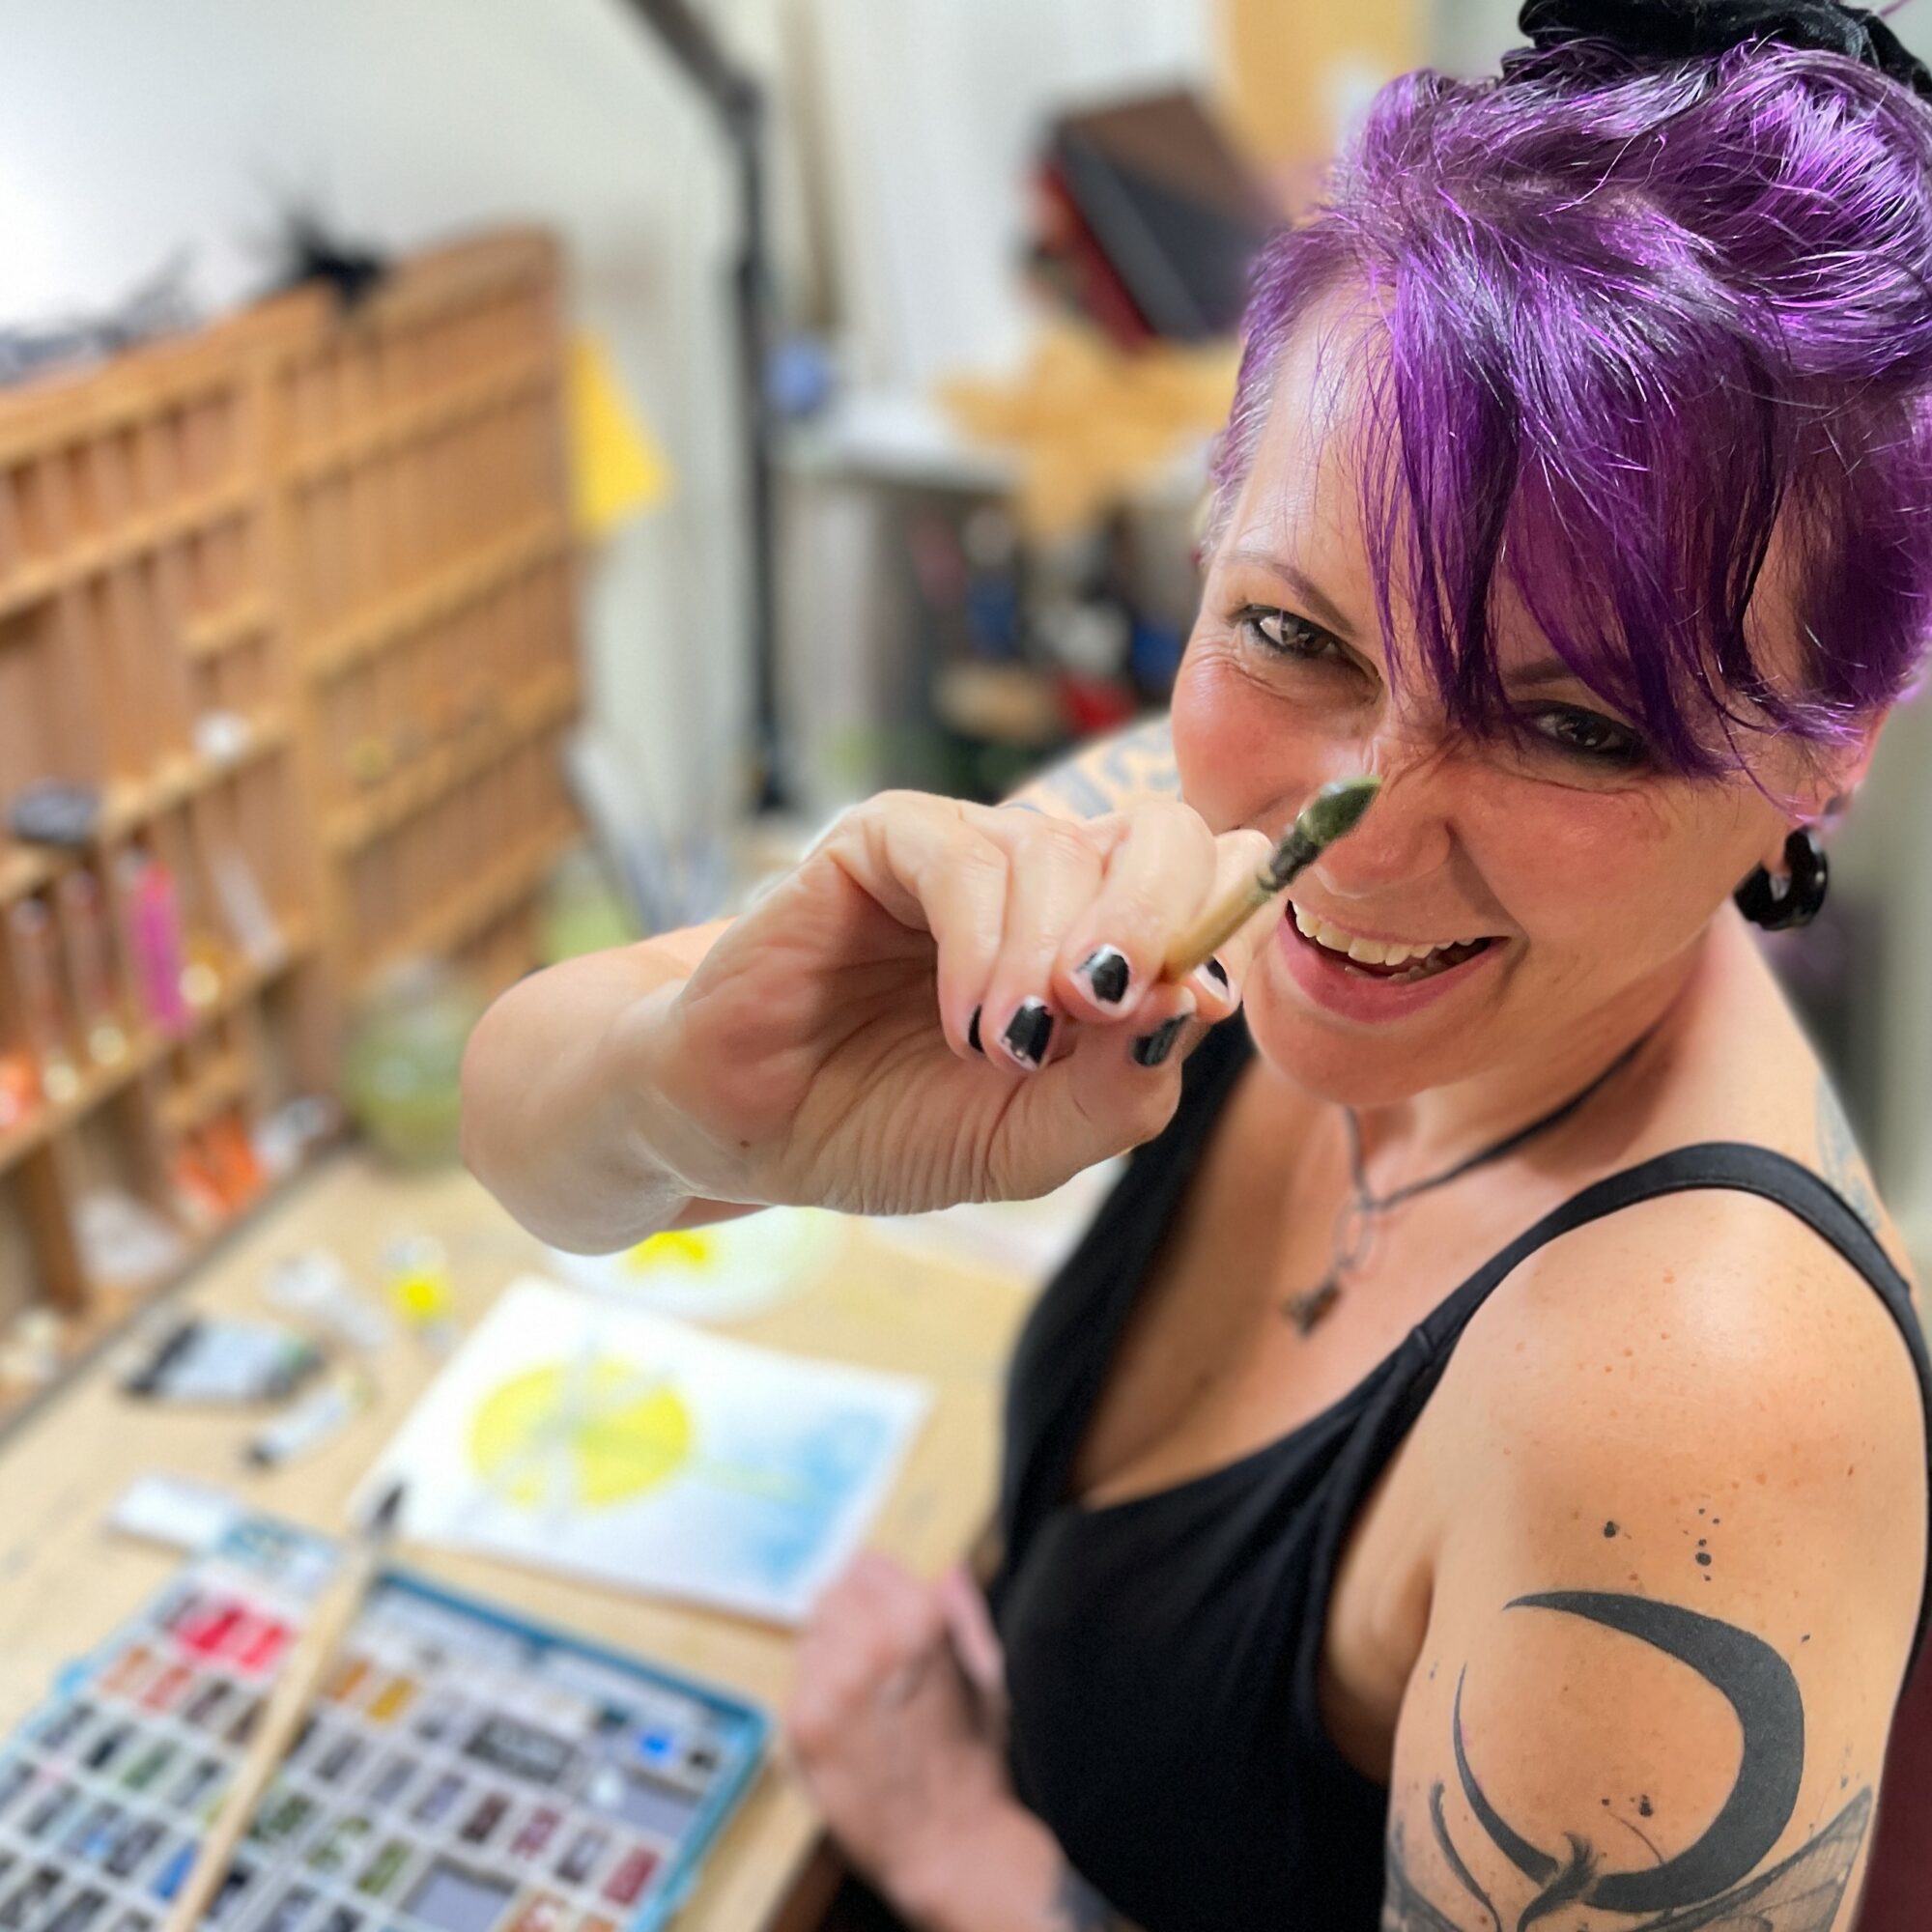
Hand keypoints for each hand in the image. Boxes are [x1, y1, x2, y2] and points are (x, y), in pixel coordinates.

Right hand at [630, 792, 1275, 1214]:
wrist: (750, 1129)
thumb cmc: (888, 1125)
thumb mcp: (1027, 1142)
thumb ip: (1120, 1090)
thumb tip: (1194, 1004)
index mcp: (1105, 942)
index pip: (1218, 881)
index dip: (1228, 924)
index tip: (1194, 1008)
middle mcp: (1052, 882)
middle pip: (1167, 834)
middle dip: (1158, 923)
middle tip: (1106, 1008)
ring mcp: (967, 854)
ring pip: (1058, 851)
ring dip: (1045, 960)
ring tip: (1002, 1051)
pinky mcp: (881, 841)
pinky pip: (962, 858)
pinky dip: (979, 943)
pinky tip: (964, 1022)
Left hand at [787, 1555, 1015, 1908]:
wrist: (949, 1844)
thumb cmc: (974, 1760)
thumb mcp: (987, 1674)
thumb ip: (963, 1613)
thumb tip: (947, 1569)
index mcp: (920, 1619)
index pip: (867, 1565)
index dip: (878, 1591)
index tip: (884, 1615)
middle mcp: (870, 1642)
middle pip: (831, 1594)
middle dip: (850, 1619)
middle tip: (871, 1660)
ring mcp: (831, 1683)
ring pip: (809, 1635)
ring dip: (829, 1655)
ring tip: (861, 1697)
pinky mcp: (803, 1725)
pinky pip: (796, 1683)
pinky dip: (815, 1696)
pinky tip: (846, 1725)